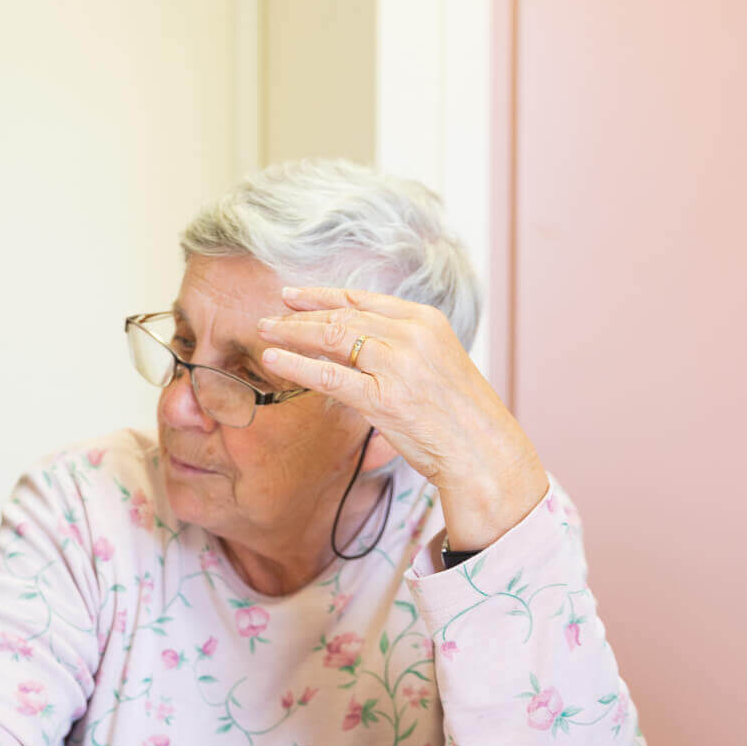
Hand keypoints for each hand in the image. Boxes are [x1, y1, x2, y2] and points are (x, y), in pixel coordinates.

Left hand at [259, 286, 546, 551]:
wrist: (482, 450)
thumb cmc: (457, 414)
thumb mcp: (435, 363)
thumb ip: (399, 346)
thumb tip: (353, 341)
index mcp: (426, 321)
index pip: (362, 300)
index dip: (321, 296)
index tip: (292, 296)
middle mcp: (412, 335)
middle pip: (342, 317)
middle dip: (299, 316)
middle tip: (268, 318)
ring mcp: (398, 365)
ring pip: (332, 339)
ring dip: (292, 333)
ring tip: (264, 332)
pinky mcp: (384, 398)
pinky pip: (329, 375)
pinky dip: (296, 364)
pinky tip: (274, 359)